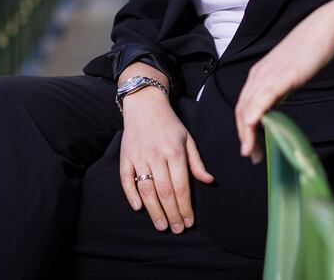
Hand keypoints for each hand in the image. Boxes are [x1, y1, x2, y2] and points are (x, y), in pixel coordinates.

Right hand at [119, 89, 213, 233]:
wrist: (145, 105)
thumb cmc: (170, 124)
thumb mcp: (188, 139)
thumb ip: (196, 162)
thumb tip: (209, 181)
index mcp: (175, 152)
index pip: (181, 186)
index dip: (185, 207)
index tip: (189, 222)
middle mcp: (156, 156)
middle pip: (164, 192)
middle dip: (172, 213)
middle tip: (176, 229)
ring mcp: (139, 157)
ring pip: (146, 189)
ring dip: (154, 210)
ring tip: (162, 225)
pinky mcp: (125, 157)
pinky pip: (126, 180)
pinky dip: (131, 195)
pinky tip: (139, 208)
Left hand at [233, 5, 333, 163]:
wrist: (325, 28)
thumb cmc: (310, 50)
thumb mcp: (289, 75)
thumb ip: (279, 92)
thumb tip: (273, 111)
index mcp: (259, 75)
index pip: (243, 105)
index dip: (243, 128)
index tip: (250, 147)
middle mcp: (259, 75)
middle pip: (241, 109)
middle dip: (243, 135)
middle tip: (250, 155)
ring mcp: (269, 74)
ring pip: (249, 106)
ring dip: (246, 132)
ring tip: (251, 151)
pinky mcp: (282, 75)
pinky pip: (263, 97)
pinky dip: (254, 113)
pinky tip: (251, 126)